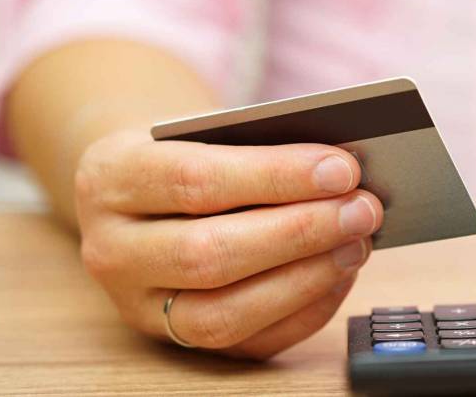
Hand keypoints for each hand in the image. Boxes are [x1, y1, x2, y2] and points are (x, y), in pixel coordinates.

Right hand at [75, 129, 381, 358]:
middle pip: (209, 254)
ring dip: (305, 278)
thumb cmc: (190, 153)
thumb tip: (344, 172)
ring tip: (360, 243)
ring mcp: (139, 306)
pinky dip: (304, 311)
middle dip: (300, 233)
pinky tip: (341, 275)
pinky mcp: (175, 342)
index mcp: (112, 178)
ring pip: (223, 313)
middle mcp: (112, 250)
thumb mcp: (204, 132)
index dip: (276, 178)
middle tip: (364, 209)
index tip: (342, 170)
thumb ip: (261, 147)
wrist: (140, 193)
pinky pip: (246, 344)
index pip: (195, 181)